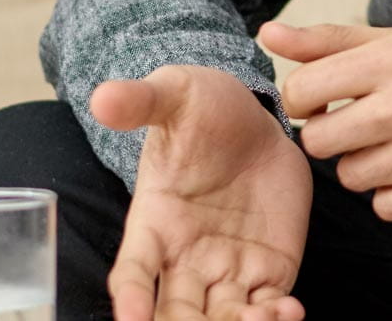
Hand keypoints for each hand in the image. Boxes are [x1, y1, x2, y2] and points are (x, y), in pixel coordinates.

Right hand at [89, 64, 310, 320]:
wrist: (255, 120)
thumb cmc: (203, 108)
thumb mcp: (174, 94)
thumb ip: (141, 101)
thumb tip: (101, 97)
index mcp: (153, 222)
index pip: (133, 269)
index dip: (132, 296)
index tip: (132, 318)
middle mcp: (184, 257)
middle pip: (176, 312)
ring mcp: (226, 268)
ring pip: (222, 317)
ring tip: (259, 320)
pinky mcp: (267, 270)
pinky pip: (267, 306)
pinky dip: (276, 318)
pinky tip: (290, 312)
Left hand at [263, 22, 391, 220]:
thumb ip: (333, 41)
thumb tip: (266, 33)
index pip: (302, 90)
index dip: (305, 101)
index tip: (328, 102)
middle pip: (318, 141)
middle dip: (332, 138)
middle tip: (366, 127)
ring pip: (351, 177)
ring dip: (368, 167)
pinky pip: (386, 208)